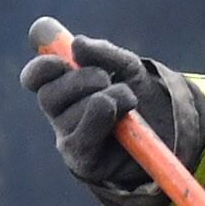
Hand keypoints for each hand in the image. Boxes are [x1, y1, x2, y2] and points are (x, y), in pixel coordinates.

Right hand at [19, 31, 162, 186]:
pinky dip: (103, 122)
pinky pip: (82, 138)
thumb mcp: (128, 67)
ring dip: (106, 99)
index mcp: (63, 88)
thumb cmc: (141, 97)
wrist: (168, 132)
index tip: (59, 61)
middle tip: (107, 79)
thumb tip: (77, 44)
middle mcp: (60, 115)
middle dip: (81, 80)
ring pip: (71, 114)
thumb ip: (103, 52)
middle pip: (49, 95)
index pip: (36, 78)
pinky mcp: (82, 162)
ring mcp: (69, 140)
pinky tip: (122, 121)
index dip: (40, 68)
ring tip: (128, 102)